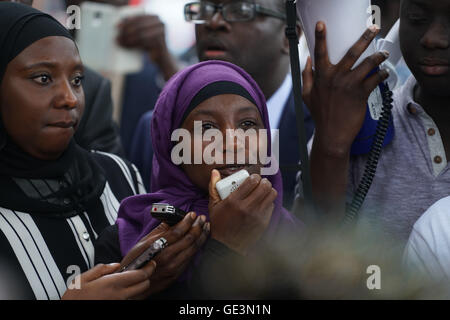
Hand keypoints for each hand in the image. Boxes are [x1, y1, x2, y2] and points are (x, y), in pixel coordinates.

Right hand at [61, 262, 155, 299]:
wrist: (69, 314)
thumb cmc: (74, 299)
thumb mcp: (83, 278)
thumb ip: (102, 269)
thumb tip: (115, 265)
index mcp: (112, 284)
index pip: (140, 274)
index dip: (148, 267)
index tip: (151, 263)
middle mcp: (119, 295)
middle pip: (144, 285)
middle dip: (146, 277)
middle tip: (143, 270)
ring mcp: (120, 304)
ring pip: (139, 294)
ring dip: (138, 287)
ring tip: (131, 281)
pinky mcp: (118, 308)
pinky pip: (130, 301)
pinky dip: (131, 295)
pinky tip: (123, 291)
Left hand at [117, 14, 177, 79]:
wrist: (162, 57)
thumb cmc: (149, 44)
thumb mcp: (142, 33)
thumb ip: (134, 27)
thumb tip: (118, 26)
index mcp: (155, 17)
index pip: (138, 17)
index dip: (126, 22)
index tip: (116, 27)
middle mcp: (160, 23)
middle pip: (138, 26)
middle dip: (125, 31)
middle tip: (116, 37)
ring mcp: (162, 33)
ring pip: (140, 35)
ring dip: (128, 39)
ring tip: (119, 42)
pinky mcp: (161, 43)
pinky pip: (144, 43)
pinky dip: (133, 45)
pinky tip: (126, 46)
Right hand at [121, 212, 209, 295]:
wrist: (134, 283)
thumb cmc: (136, 261)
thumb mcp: (143, 242)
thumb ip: (158, 230)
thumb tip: (170, 219)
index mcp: (156, 246)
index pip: (177, 231)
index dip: (187, 221)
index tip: (192, 214)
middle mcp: (166, 257)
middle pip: (188, 239)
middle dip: (197, 226)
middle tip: (201, 218)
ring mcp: (172, 267)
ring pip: (193, 249)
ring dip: (201, 236)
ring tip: (205, 227)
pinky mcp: (176, 274)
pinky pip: (190, 258)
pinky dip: (197, 247)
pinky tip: (200, 240)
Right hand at [208, 170, 276, 255]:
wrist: (226, 246)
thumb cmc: (219, 224)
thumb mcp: (213, 205)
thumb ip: (213, 186)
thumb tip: (215, 172)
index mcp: (233, 201)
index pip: (252, 181)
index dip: (254, 177)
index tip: (252, 178)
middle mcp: (247, 208)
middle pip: (265, 186)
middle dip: (263, 182)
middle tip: (259, 183)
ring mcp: (257, 216)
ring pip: (271, 195)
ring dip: (268, 191)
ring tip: (262, 192)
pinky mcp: (263, 223)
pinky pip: (271, 206)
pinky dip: (268, 202)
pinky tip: (261, 203)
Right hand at [302, 22, 389, 156]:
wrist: (332, 134)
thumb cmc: (320, 115)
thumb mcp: (307, 95)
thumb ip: (307, 76)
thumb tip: (308, 60)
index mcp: (321, 76)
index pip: (319, 52)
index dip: (320, 37)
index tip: (322, 24)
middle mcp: (335, 77)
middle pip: (352, 52)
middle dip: (364, 37)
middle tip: (373, 28)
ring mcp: (349, 85)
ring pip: (368, 64)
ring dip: (378, 56)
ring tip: (384, 53)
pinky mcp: (361, 94)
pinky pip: (375, 79)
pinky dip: (382, 75)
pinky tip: (385, 73)